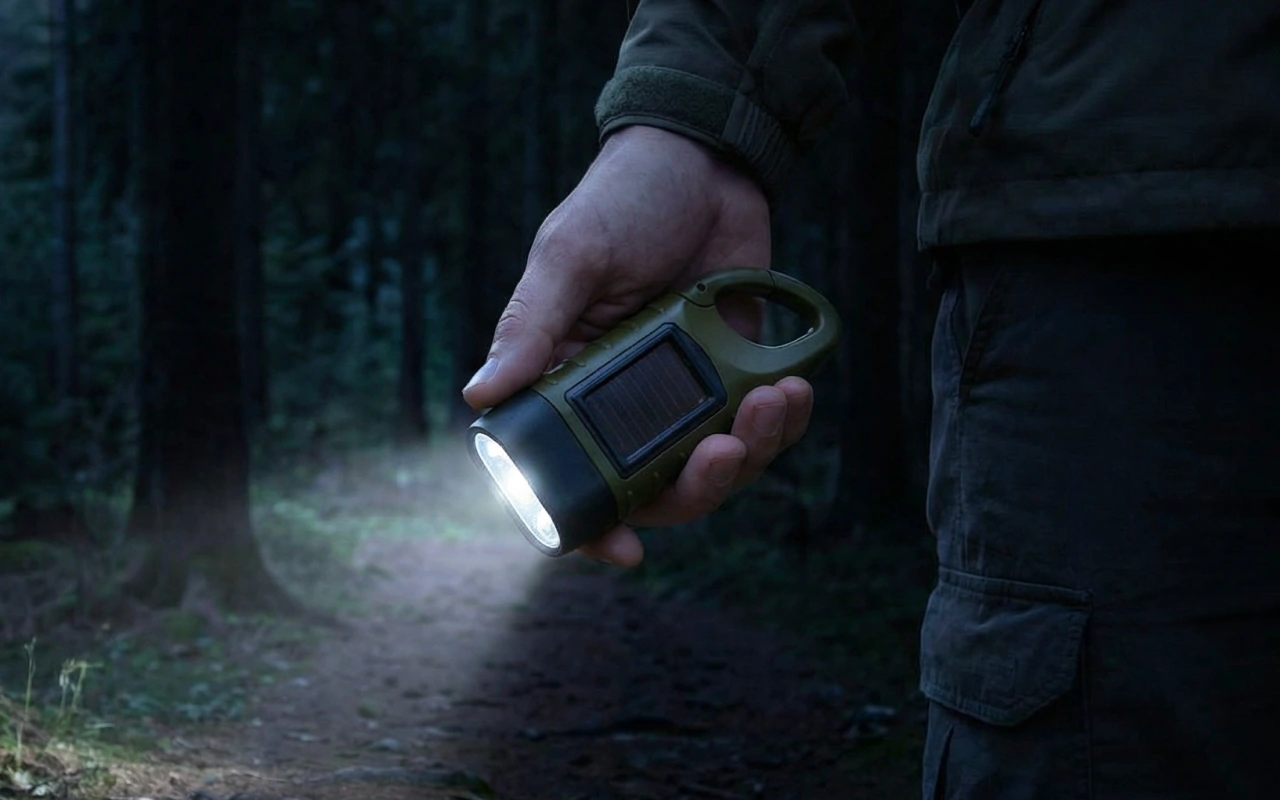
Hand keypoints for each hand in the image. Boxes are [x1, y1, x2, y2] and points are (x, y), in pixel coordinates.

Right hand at [463, 125, 813, 565]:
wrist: (708, 160)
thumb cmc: (623, 199)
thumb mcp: (571, 255)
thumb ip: (532, 325)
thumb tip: (480, 397)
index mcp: (569, 379)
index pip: (568, 474)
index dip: (592, 525)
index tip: (625, 552)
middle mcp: (626, 398)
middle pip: (658, 486)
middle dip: (698, 485)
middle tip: (724, 450)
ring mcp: (687, 388)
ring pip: (718, 462)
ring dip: (753, 449)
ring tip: (776, 399)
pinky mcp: (738, 371)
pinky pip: (763, 425)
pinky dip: (784, 421)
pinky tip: (794, 388)